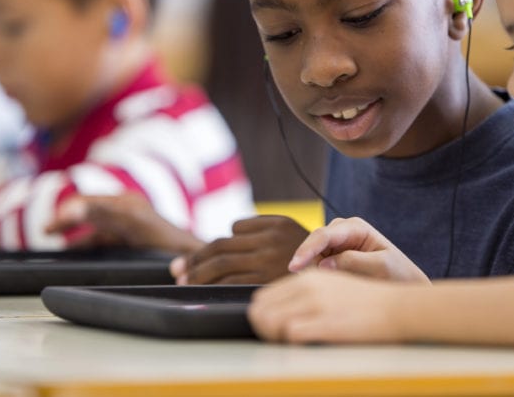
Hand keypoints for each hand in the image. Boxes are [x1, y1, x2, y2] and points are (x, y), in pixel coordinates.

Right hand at [44, 193, 203, 254]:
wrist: (191, 258)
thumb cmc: (166, 241)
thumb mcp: (133, 224)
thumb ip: (104, 213)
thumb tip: (75, 207)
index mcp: (125, 204)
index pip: (88, 201)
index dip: (67, 212)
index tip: (49, 226)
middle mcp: (126, 210)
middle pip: (88, 211)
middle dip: (66, 219)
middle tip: (46, 230)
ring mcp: (128, 225)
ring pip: (94, 226)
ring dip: (75, 231)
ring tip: (54, 239)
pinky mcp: (130, 239)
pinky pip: (102, 237)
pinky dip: (87, 243)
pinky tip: (76, 251)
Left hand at [169, 215, 308, 284]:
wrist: (336, 278)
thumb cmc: (312, 260)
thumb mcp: (293, 232)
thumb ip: (264, 228)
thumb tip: (230, 231)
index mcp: (276, 223)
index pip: (236, 228)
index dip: (220, 241)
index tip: (202, 256)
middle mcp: (270, 238)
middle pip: (221, 245)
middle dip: (195, 257)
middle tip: (177, 268)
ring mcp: (267, 259)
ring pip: (220, 263)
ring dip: (196, 272)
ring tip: (183, 279)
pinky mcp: (265, 280)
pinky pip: (230, 281)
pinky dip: (213, 284)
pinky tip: (203, 289)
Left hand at [248, 269, 406, 342]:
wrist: (396, 308)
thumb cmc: (365, 303)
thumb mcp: (331, 287)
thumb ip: (305, 294)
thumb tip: (277, 312)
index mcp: (307, 278)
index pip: (263, 297)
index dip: (263, 316)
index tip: (272, 330)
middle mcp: (308, 286)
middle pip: (260, 310)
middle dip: (262, 329)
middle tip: (276, 341)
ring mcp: (317, 304)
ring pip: (270, 321)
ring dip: (273, 338)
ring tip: (286, 346)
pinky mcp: (327, 322)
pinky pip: (291, 334)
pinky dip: (291, 344)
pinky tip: (302, 347)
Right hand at [289, 217, 429, 282]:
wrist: (405, 284)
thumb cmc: (398, 273)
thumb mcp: (381, 267)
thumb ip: (353, 262)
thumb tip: (323, 265)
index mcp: (356, 227)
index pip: (324, 235)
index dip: (307, 250)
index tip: (294, 266)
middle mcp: (342, 231)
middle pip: (314, 243)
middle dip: (308, 262)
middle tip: (312, 286)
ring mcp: (336, 244)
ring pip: (313, 256)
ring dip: (315, 271)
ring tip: (334, 288)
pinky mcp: (333, 258)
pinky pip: (317, 266)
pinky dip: (318, 277)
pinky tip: (328, 289)